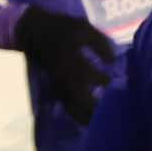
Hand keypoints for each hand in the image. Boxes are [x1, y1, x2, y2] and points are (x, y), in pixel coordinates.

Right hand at [14, 6, 118, 125]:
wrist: (33, 30)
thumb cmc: (62, 27)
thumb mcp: (83, 28)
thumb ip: (100, 44)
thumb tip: (113, 61)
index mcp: (72, 60)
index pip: (92, 76)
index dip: (106, 81)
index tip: (118, 82)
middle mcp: (65, 76)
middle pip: (82, 99)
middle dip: (97, 109)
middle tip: (113, 114)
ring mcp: (59, 83)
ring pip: (73, 106)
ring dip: (87, 116)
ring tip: (102, 122)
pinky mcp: (56, 87)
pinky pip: (67, 105)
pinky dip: (77, 113)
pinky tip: (89, 119)